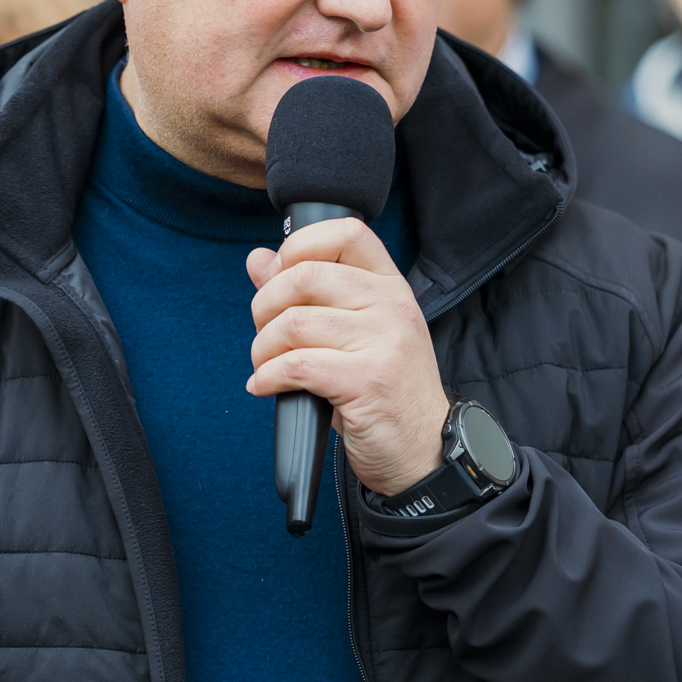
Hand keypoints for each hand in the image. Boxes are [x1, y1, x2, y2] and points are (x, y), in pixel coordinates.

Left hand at [246, 218, 449, 496]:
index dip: (300, 246)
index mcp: (390, 286)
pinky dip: (267, 377)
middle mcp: (393, 305)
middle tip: (264, 336)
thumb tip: (258, 258)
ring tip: (265, 367)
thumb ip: (306, 293)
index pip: (346, 231)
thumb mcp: (352, 333)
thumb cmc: (381, 390)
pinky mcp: (368, 381)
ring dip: (263, 349)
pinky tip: (265, 387)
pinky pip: (296, 365)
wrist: (423, 450)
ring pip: (293, 323)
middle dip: (265, 306)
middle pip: (305, 275)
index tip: (280, 278)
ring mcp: (385, 342)